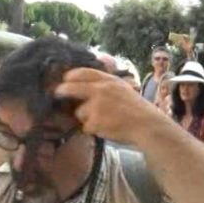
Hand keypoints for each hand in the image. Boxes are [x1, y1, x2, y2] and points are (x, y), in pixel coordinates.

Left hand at [54, 68, 169, 144]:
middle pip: (70, 88)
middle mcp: (100, 90)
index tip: (64, 80)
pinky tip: (107, 129)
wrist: (147, 126)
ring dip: (86, 118)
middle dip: (61, 91)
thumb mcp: (123, 88)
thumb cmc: (137, 110)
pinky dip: (93, 129)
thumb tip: (85, 86)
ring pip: (79, 112)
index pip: (82, 72)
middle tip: (56, 94)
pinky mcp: (94, 121)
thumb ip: (106, 85)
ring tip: (104, 121)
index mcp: (108, 80)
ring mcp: (96, 106)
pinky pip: (86, 126)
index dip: (70, 76)